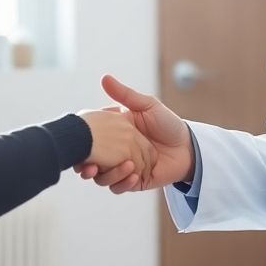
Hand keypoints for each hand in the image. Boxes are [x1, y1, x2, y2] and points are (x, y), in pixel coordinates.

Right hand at [74, 74, 193, 193]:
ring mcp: (122, 168)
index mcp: (113, 134)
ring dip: (109, 174)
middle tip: (88, 165)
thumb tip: (104, 78)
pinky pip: (120, 187)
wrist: (187, 146)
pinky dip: (124, 182)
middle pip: (90, 162)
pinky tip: (134, 175)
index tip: (79, 144)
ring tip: (126, 165)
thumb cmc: (167, 123)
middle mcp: (114, 153)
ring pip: (102, 178)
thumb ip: (125, 94)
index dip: (81, 144)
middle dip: (85, 166)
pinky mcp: (133, 182)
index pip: (90, 141)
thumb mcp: (147, 106)